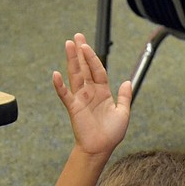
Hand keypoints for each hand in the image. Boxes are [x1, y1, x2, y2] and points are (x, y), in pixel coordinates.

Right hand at [52, 33, 131, 156]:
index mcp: (103, 92)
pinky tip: (56, 74)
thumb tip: (128, 82)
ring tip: (68, 44)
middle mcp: (90, 93)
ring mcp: (81, 99)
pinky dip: (60, 85)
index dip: (93, 58)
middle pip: (85, 68)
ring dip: (71, 60)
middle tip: (77, 36)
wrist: (101, 148)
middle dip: (81, 52)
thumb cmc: (112, 134)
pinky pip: (65, 95)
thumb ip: (124, 97)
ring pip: (75, 76)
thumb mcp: (123, 114)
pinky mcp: (73, 108)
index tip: (87, 45)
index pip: (98, 70)